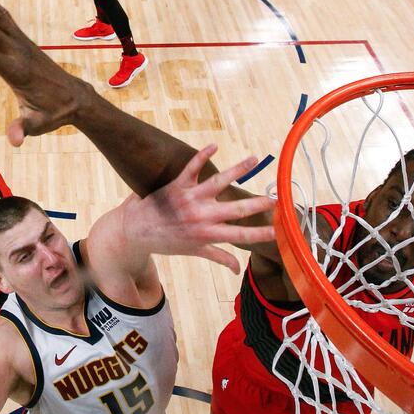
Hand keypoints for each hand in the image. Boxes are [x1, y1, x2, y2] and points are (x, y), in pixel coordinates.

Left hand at [123, 144, 275, 273]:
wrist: (133, 232)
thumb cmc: (165, 242)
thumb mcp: (193, 252)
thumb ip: (218, 256)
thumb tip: (237, 269)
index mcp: (206, 235)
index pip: (240, 235)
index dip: (260, 233)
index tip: (280, 230)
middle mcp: (201, 217)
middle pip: (236, 209)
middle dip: (258, 203)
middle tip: (278, 197)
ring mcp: (189, 200)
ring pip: (218, 183)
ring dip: (237, 169)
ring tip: (254, 158)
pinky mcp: (176, 186)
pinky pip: (191, 168)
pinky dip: (201, 155)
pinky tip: (214, 145)